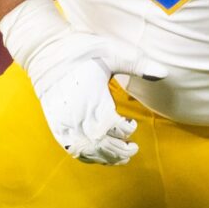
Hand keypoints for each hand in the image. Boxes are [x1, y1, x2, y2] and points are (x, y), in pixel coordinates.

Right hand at [0, 0, 168, 163]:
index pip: (113, 127)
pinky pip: (71, 149)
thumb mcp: (111, 52)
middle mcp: (78, 116)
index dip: (125, 130)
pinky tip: (96, 156)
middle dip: (119, 151)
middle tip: (133, 149)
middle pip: (102, 145)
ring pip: (87, 151)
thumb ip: (137, 64)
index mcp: (93, 100)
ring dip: (105, 158)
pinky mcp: (55, 125)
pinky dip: (86, 157)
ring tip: (119, 158)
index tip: (132, 124)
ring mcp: (64, 123)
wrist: (44, 50)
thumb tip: (164, 73)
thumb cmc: (80, 49)